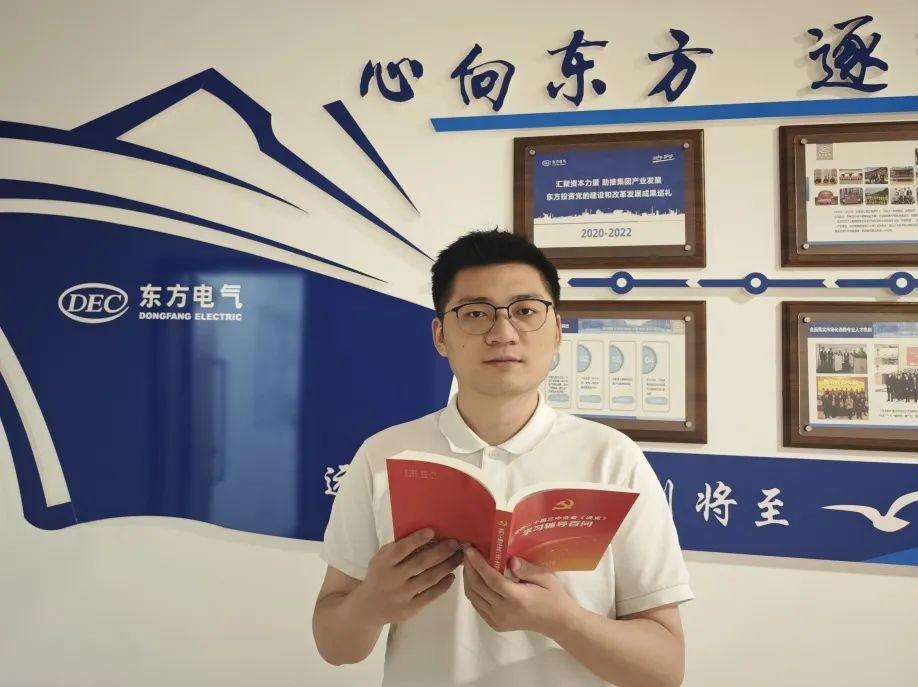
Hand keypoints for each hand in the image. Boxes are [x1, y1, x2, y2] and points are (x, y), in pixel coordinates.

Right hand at [352, 528, 463, 625]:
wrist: (369, 607)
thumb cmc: (380, 575)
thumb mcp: (381, 559)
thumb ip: (397, 548)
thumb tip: (424, 535)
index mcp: (383, 563)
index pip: (401, 549)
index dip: (416, 540)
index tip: (432, 531)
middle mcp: (392, 580)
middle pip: (420, 563)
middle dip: (440, 552)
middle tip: (455, 543)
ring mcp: (401, 596)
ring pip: (429, 579)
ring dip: (446, 567)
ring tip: (458, 557)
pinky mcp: (409, 610)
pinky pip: (430, 596)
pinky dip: (443, 585)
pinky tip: (451, 576)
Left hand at [462, 544, 579, 635]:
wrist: (557, 622)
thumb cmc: (553, 596)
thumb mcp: (546, 577)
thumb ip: (527, 568)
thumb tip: (510, 560)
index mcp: (517, 598)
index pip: (491, 579)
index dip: (478, 563)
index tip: (469, 548)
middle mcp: (504, 611)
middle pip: (478, 587)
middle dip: (469, 567)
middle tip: (467, 551)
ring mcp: (498, 620)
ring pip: (473, 597)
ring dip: (468, 578)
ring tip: (469, 562)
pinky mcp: (495, 624)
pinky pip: (477, 605)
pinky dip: (472, 590)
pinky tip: (475, 578)